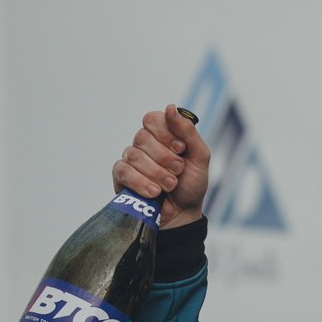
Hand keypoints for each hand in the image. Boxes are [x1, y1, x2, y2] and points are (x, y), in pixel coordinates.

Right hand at [112, 104, 210, 228]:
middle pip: (143, 137)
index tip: (181, 149)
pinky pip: (124, 171)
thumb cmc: (192, 184)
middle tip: (178, 171)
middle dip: (165, 157)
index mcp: (162, 134)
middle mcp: (145, 144)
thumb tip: (170, 108)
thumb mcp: (199, 156)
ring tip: (170, 185)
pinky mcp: (122, 177)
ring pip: (134, 155)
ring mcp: (131, 159)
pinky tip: (154, 192)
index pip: (152, 119)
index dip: (165, 133)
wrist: (184, 213)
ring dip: (156, 173)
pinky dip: (141, 183)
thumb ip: (187, 131)